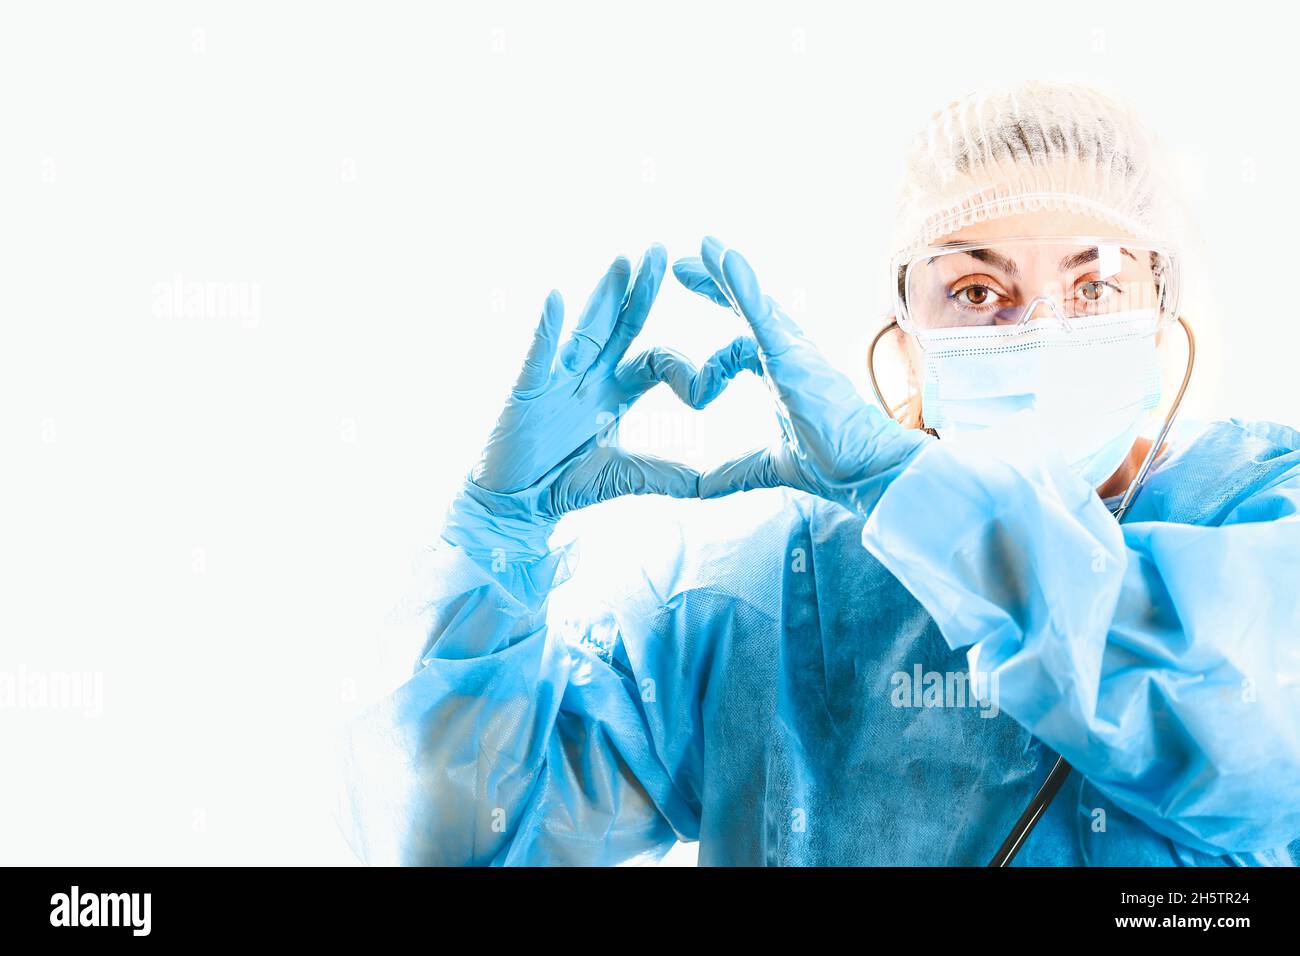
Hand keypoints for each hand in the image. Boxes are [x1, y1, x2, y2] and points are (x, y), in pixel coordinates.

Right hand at [445, 244, 760, 559]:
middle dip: (643, 290)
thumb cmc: (567, 481)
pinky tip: (554, 299)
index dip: (682, 368)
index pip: (655, 360)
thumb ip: (668, 474)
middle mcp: (590, 376)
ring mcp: (558, 380)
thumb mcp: (627, 475)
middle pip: (622, 325)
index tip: (708, 389)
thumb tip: (711, 486)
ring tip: (623, 261)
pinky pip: (538, 357)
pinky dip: (546, 330)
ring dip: (603, 295)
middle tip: (663, 251)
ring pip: (586, 329)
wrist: (519, 502)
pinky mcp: (527, 393)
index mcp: (616, 391)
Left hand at [673, 237, 928, 512]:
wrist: (868, 471)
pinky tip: (723, 258)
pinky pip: (762, 313)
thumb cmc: (835, 466)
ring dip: (726, 272)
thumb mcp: (769, 466)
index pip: (741, 343)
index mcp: (783, 376)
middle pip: (747, 308)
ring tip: (703, 246)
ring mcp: (792, 352)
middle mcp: (789, 356)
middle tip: (681, 264)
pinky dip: (742, 285)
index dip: (715, 343)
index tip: (685, 361)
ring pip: (755, 302)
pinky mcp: (792, 355)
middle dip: (715, 283)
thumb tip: (699, 489)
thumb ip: (733, 472)